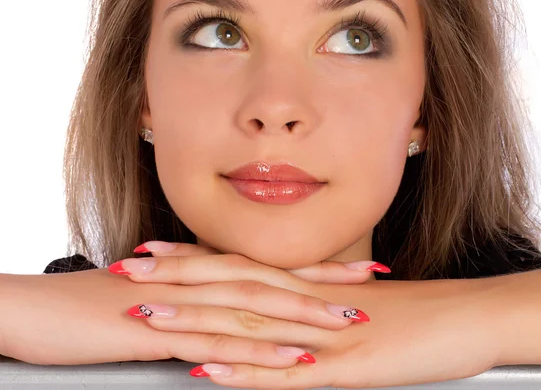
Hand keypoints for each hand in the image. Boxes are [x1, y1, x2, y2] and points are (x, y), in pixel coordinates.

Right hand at [3, 264, 364, 367]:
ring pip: (255, 310)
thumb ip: (196, 297)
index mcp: (201, 271)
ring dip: (304, 316)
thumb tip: (226, 304)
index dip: (314, 266)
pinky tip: (293, 363)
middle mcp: (200, 281)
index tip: (355, 268)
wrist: (41, 309)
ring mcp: (184, 306)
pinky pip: (220, 343)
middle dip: (326, 283)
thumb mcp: (157, 297)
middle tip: (372, 286)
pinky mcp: (162, 333)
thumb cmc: (98, 304)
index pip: (269, 264)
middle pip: (273, 280)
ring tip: (350, 323)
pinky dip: (260, 352)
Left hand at [112, 247, 502, 388]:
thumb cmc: (409, 311)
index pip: (236, 265)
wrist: (459, 317)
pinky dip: (242, 372)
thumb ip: (306, 301)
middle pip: (230, 287)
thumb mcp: (347, 302)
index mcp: (302, 284)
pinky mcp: (340, 371)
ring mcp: (316, 336)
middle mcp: (302, 301)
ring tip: (149, 319)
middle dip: (175, 281)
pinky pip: (282, 375)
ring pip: (246, 326)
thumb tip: (276, 302)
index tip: (150, 251)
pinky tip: (207, 373)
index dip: (190, 259)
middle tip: (128, 271)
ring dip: (195, 323)